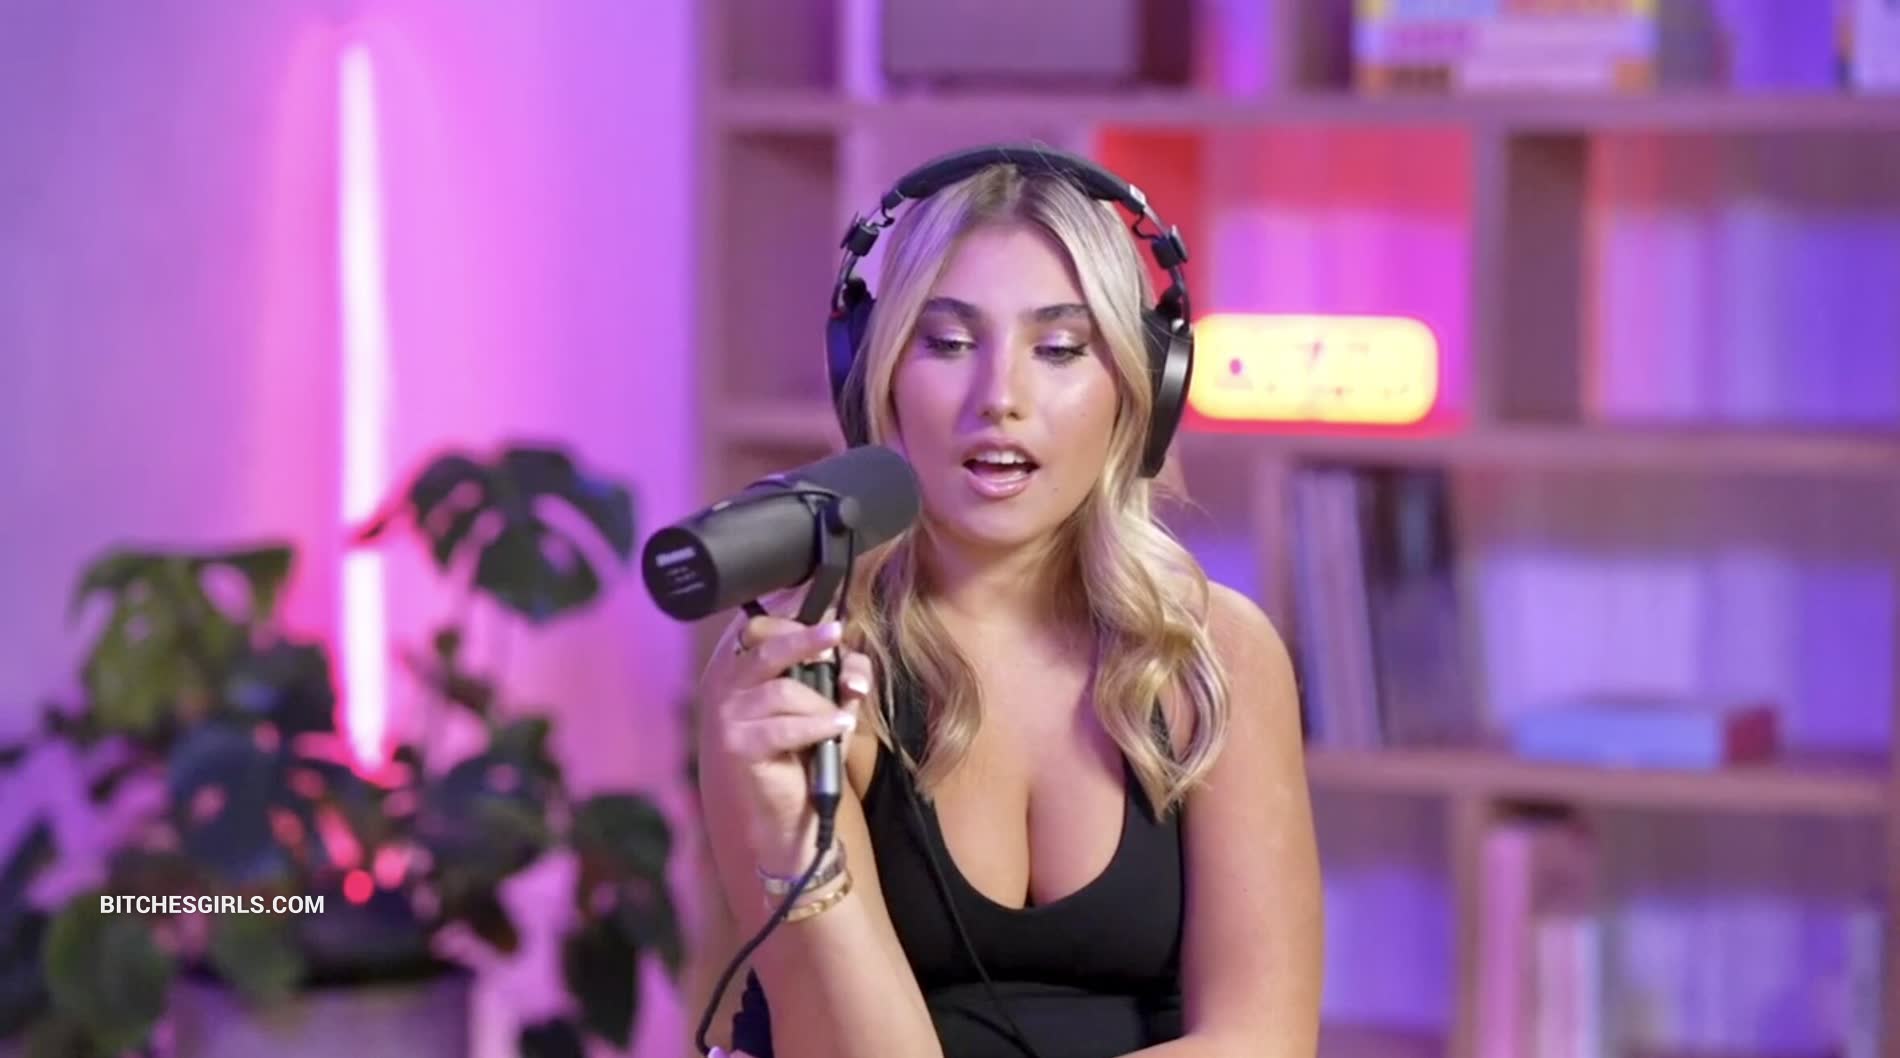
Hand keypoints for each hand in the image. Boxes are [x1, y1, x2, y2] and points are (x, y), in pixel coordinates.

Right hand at [700, 603, 871, 875]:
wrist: (777, 818)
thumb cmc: (797, 754)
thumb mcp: (822, 705)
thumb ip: (839, 678)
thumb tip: (852, 667)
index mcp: (736, 669)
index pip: (756, 627)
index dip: (791, 620)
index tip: (827, 623)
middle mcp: (722, 686)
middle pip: (764, 645)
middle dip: (804, 638)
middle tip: (835, 634)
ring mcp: (725, 716)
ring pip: (783, 689)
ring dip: (821, 704)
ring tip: (840, 721)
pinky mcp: (737, 746)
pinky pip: (786, 725)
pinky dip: (819, 725)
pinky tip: (838, 729)